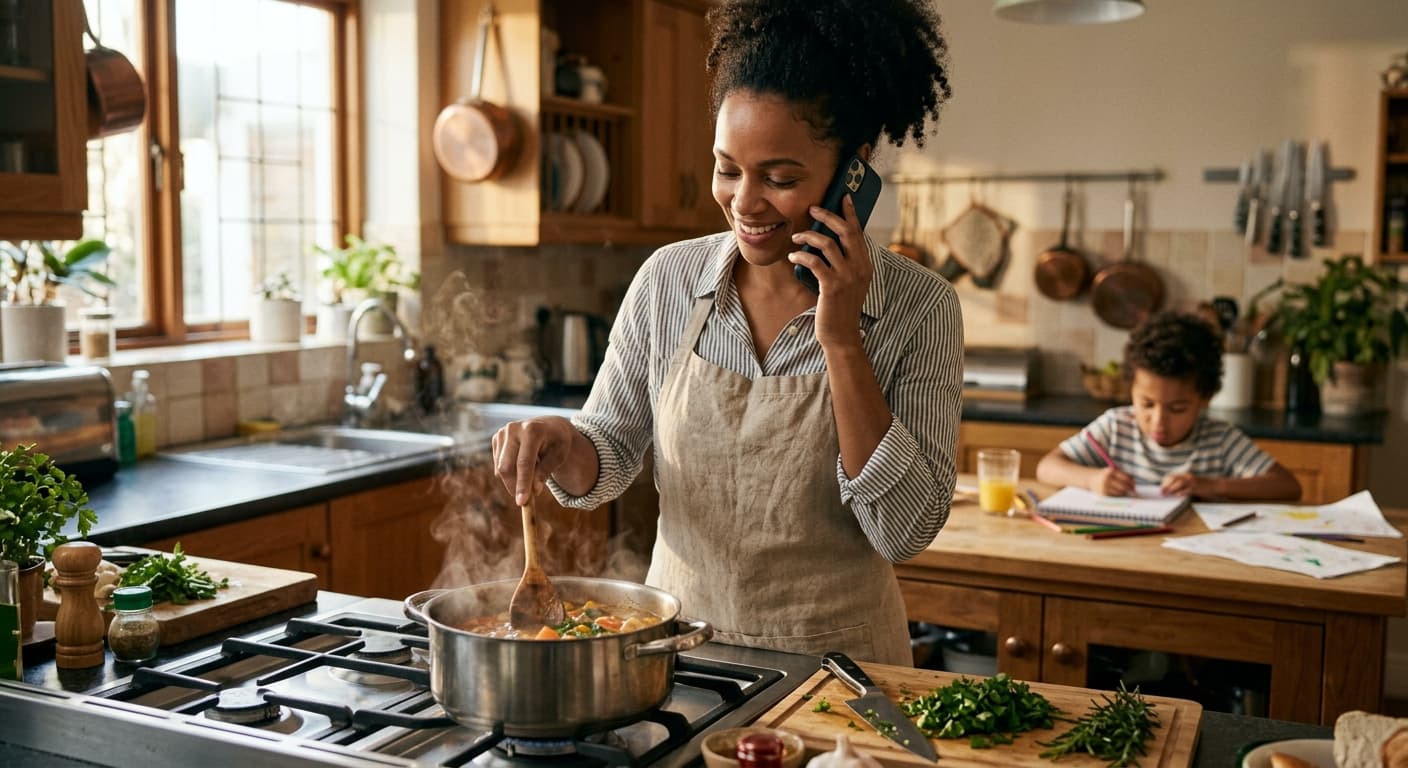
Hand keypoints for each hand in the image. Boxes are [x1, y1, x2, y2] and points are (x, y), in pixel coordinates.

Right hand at [491, 416, 576, 505]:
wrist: (549, 426)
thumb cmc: (557, 443)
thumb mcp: (558, 456)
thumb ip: (545, 471)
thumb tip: (534, 490)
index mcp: (532, 430)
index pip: (524, 462)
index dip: (522, 484)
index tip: (522, 503)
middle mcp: (513, 429)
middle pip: (506, 467)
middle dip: (514, 486)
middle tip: (525, 501)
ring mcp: (502, 433)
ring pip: (500, 468)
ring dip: (513, 480)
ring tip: (531, 475)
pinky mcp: (496, 438)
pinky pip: (498, 465)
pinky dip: (510, 473)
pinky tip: (522, 467)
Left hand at [788, 195, 871, 348]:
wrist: (842, 336)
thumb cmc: (841, 308)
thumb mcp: (850, 283)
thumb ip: (847, 263)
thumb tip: (831, 241)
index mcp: (866, 265)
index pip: (859, 232)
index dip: (851, 213)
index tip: (843, 197)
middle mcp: (859, 268)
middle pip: (845, 232)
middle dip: (828, 216)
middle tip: (812, 209)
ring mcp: (847, 277)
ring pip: (827, 244)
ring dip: (808, 235)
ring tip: (796, 236)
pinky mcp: (832, 287)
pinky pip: (814, 262)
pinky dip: (801, 256)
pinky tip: (792, 257)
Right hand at [1088, 467, 1134, 496]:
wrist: (1090, 478)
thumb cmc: (1105, 474)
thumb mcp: (1113, 471)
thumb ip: (1123, 474)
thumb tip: (1133, 481)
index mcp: (1110, 471)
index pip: (1125, 478)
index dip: (1131, 482)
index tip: (1134, 484)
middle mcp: (1107, 479)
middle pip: (1123, 486)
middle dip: (1129, 488)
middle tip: (1133, 490)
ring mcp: (1104, 486)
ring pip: (1120, 492)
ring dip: (1124, 492)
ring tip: (1124, 490)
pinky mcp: (1103, 493)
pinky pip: (1115, 496)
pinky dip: (1118, 494)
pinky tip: (1117, 492)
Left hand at [1161, 473, 1213, 497]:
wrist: (1216, 485)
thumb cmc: (1204, 486)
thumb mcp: (1192, 483)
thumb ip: (1183, 485)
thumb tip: (1172, 491)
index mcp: (1186, 475)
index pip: (1172, 476)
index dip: (1165, 482)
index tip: (1162, 488)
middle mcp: (1188, 477)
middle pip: (1174, 479)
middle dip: (1166, 485)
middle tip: (1161, 492)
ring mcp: (1193, 482)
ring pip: (1179, 483)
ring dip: (1172, 489)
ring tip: (1167, 494)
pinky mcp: (1197, 488)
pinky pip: (1188, 490)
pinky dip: (1182, 492)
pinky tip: (1177, 495)